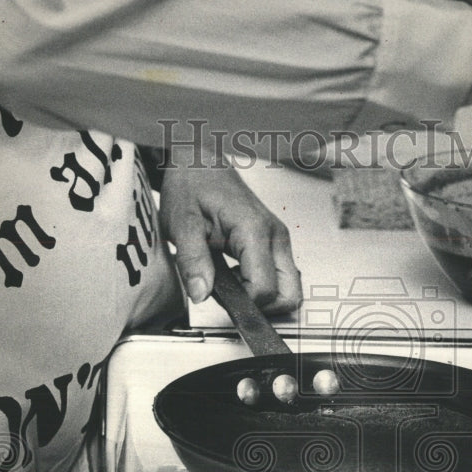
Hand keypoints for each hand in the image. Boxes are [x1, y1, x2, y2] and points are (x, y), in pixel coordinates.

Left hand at [158, 160, 301, 313]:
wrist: (200, 164)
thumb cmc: (192, 187)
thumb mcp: (181, 224)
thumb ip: (192, 261)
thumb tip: (201, 293)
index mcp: (254, 230)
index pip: (263, 289)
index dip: (241, 302)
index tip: (218, 294)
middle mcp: (275, 236)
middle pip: (288, 294)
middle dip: (261, 306)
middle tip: (232, 297)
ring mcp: (279, 240)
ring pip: (289, 288)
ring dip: (263, 296)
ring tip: (232, 284)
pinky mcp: (276, 243)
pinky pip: (281, 276)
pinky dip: (264, 286)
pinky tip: (239, 276)